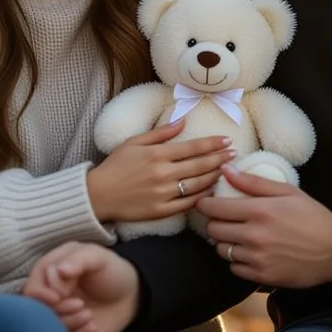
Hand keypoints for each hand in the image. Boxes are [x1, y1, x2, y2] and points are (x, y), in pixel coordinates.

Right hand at [22, 242, 139, 331]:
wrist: (131, 294)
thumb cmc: (112, 270)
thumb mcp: (98, 257)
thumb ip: (78, 260)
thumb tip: (60, 270)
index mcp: (50, 274)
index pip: (32, 289)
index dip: (42, 295)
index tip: (59, 297)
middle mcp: (50, 297)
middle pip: (37, 315)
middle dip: (60, 314)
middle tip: (84, 308)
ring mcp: (60, 318)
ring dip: (71, 330)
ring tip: (91, 320)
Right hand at [87, 119, 235, 222]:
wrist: (97, 195)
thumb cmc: (115, 166)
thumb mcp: (134, 142)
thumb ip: (160, 133)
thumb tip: (182, 121)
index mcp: (157, 154)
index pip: (193, 147)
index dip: (213, 144)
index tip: (227, 140)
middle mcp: (163, 173)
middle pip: (200, 165)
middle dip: (220, 158)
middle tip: (234, 153)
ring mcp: (163, 194)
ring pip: (197, 184)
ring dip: (215, 176)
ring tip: (226, 169)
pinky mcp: (161, 211)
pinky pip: (187, 204)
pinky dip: (202, 197)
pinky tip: (211, 191)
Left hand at [198, 165, 331, 288]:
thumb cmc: (313, 216)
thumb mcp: (287, 191)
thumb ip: (253, 181)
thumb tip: (226, 170)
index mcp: (259, 210)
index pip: (214, 208)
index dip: (205, 204)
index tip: (206, 202)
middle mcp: (254, 235)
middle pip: (213, 230)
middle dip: (214, 222)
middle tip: (224, 219)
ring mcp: (257, 257)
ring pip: (222, 250)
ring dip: (225, 242)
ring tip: (238, 235)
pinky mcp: (262, 275)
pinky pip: (234, 268)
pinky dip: (237, 260)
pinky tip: (249, 252)